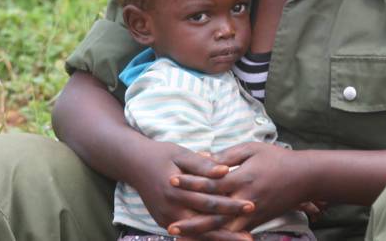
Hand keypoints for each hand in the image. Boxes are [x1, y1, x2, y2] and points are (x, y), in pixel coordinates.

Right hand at [125, 140, 255, 232]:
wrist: (134, 164)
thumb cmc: (162, 155)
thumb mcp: (181, 154)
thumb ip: (202, 164)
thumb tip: (225, 170)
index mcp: (177, 190)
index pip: (209, 201)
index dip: (231, 205)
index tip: (251, 206)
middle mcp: (171, 209)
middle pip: (204, 224)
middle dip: (229, 230)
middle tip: (250, 237)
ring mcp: (166, 219)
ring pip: (196, 234)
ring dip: (218, 240)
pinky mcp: (164, 223)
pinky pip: (187, 234)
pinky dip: (204, 239)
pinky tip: (221, 240)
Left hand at [166, 142, 312, 237]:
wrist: (305, 177)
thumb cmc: (277, 159)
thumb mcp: (252, 149)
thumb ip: (226, 154)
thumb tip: (202, 157)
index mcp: (242, 178)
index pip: (210, 183)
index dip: (190, 182)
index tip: (171, 180)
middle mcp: (245, 199)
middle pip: (213, 214)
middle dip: (191, 222)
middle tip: (170, 227)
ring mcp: (252, 214)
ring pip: (224, 229)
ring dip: (204, 236)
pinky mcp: (257, 222)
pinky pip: (235, 234)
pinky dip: (221, 239)